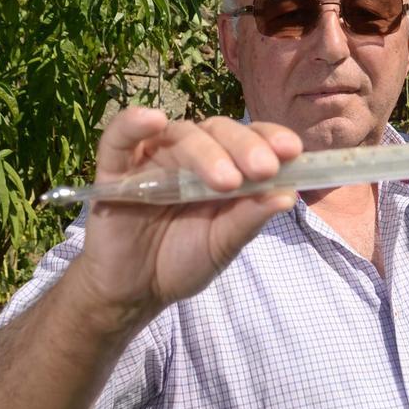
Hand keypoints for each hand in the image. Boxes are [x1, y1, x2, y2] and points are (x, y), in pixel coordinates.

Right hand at [72, 107, 300, 319]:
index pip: (249, 139)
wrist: (134, 290)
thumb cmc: (182, 260)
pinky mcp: (114, 168)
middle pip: (218, 131)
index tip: (293, 151)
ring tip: (226, 180)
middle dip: (245, 147)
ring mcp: (152, 157)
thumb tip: (288, 195)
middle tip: (264, 168)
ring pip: (180, 134)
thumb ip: (249, 218)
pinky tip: (153, 119)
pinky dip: (133, 123)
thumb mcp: (223, 244)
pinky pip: (119, 137)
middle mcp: (190, 154)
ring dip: (206, 151)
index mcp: (222, 165)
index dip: (271, 138)